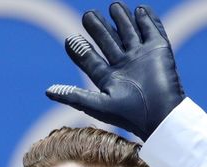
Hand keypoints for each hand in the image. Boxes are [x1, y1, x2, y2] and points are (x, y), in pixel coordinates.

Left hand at [46, 2, 184, 139]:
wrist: (160, 115)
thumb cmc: (128, 114)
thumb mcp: (98, 105)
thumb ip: (74, 96)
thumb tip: (47, 91)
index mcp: (109, 79)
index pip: (90, 59)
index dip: (80, 49)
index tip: (70, 39)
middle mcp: (125, 66)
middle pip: (108, 41)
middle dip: (98, 28)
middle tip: (88, 15)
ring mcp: (142, 57)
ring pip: (129, 32)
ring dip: (121, 19)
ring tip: (114, 6)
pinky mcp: (159, 50)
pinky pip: (152, 30)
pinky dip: (148, 19)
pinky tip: (140, 9)